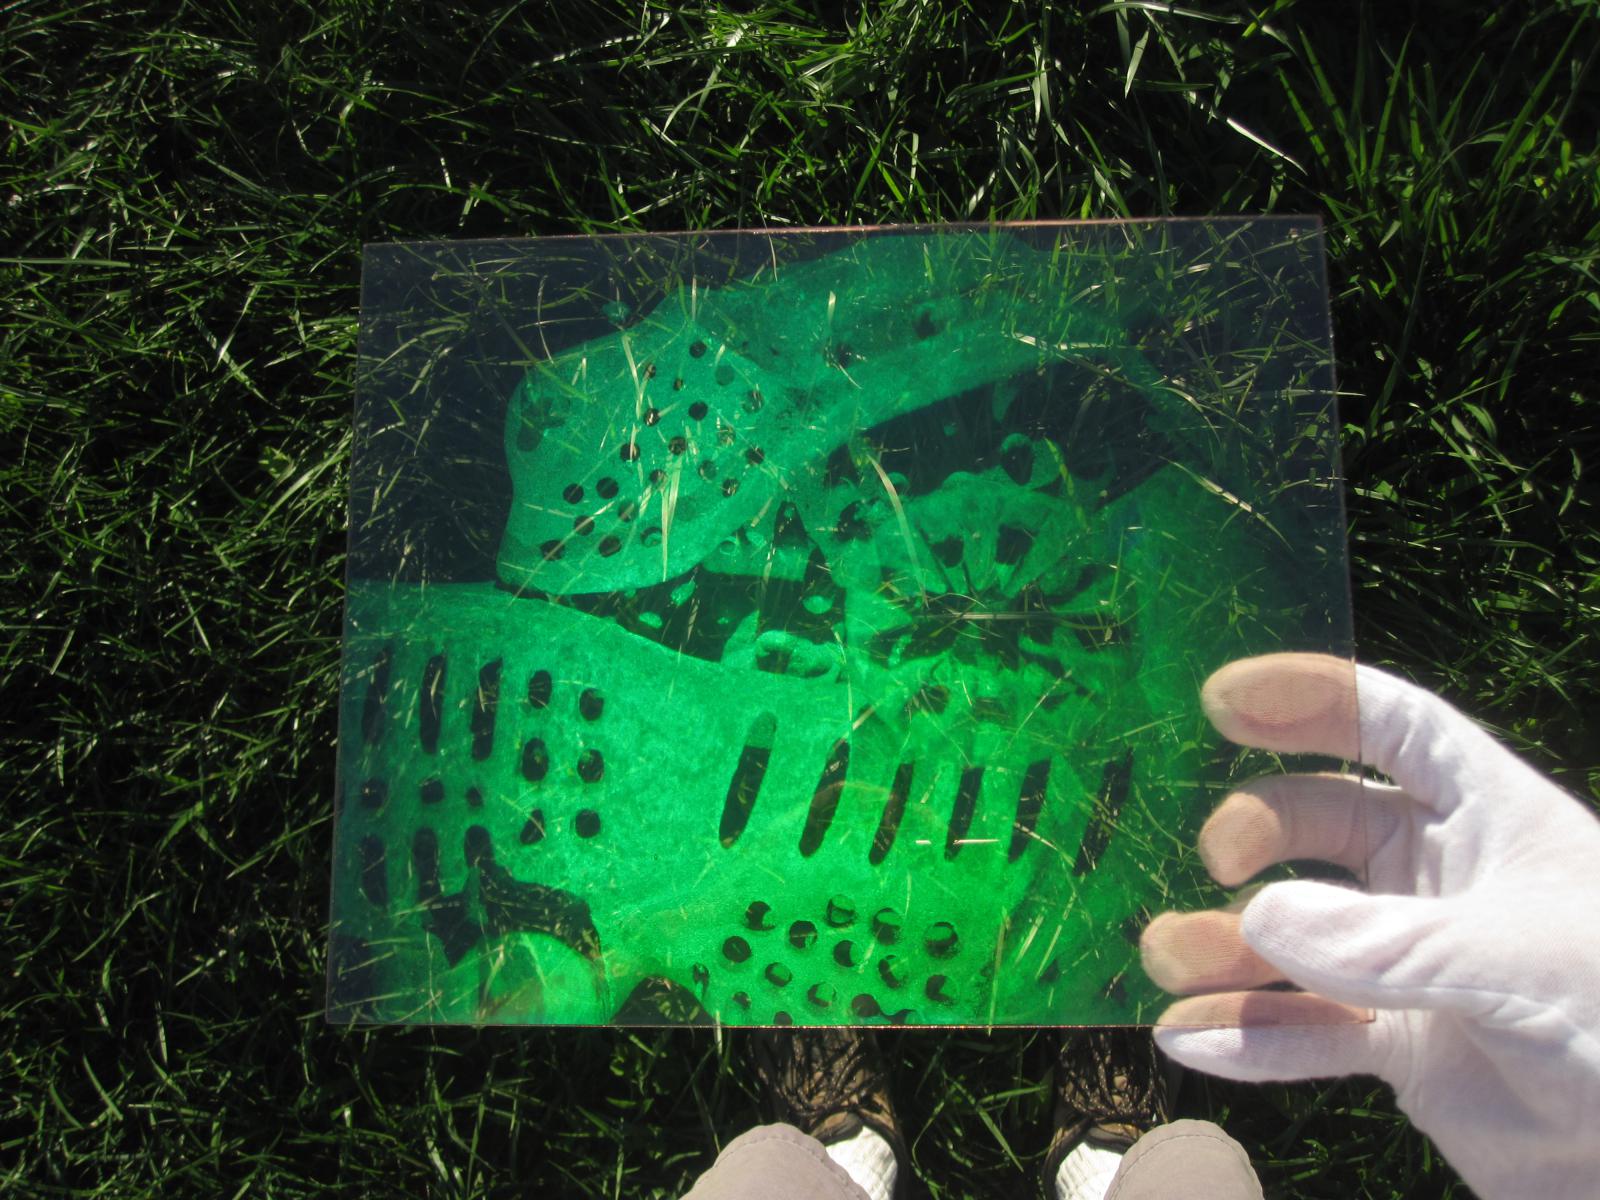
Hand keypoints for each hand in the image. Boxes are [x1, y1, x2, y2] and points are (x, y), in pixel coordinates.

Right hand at [1140, 653, 1599, 1199]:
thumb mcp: (1524, 963)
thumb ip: (1392, 943)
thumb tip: (1256, 918)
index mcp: (1489, 817)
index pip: (1391, 725)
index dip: (1310, 698)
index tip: (1219, 700)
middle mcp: (1440, 877)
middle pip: (1319, 820)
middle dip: (1256, 829)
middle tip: (1217, 861)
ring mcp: (1410, 963)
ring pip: (1295, 934)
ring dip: (1227, 945)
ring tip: (1167, 960)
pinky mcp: (1397, 1046)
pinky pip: (1306, 1033)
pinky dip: (1251, 1037)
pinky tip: (1193, 1038)